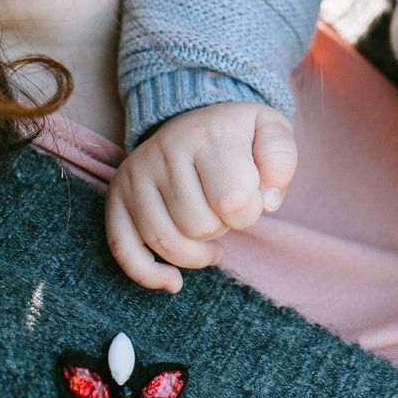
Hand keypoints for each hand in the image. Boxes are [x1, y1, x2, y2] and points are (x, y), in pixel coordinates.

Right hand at [106, 102, 296, 291]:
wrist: (195, 116)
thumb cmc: (238, 134)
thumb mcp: (271, 129)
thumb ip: (280, 160)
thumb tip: (268, 202)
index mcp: (208, 135)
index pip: (234, 200)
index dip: (251, 212)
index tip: (252, 198)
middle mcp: (165, 151)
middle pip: (198, 226)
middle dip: (222, 228)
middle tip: (226, 210)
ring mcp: (137, 174)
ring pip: (165, 242)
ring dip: (195, 253)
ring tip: (211, 237)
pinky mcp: (117, 196)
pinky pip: (123, 249)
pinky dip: (148, 274)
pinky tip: (173, 281)